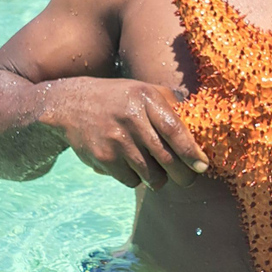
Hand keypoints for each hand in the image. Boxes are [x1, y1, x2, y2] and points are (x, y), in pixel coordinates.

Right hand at [43, 77, 208, 188]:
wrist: (69, 104)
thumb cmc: (118, 99)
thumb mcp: (143, 90)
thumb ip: (171, 104)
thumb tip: (203, 125)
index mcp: (146, 99)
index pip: (175, 131)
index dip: (192, 153)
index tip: (202, 166)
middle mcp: (131, 119)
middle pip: (167, 160)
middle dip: (183, 176)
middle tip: (188, 179)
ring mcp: (116, 140)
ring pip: (152, 176)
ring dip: (159, 179)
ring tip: (157, 171)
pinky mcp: (104, 158)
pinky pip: (132, 181)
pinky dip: (136, 179)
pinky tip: (130, 165)